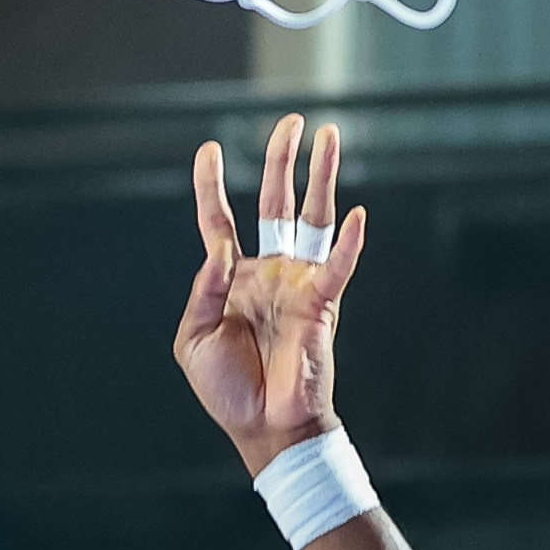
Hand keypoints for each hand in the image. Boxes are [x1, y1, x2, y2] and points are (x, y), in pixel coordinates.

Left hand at [172, 114, 366, 473]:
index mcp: (232, 279)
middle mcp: (268, 271)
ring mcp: (297, 283)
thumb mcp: (194, 338)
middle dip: (281, 161)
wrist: (264, 428)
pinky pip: (336, 267)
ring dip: (321, 178)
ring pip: (312, 218)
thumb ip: (203, 289)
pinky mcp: (322, 303)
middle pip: (275, 203)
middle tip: (290, 122)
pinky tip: (354, 213)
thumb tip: (218, 249)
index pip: (220, 221)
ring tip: (328, 135)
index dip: (212, 185)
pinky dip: (347, 243)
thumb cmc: (228, 390)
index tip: (208, 148)